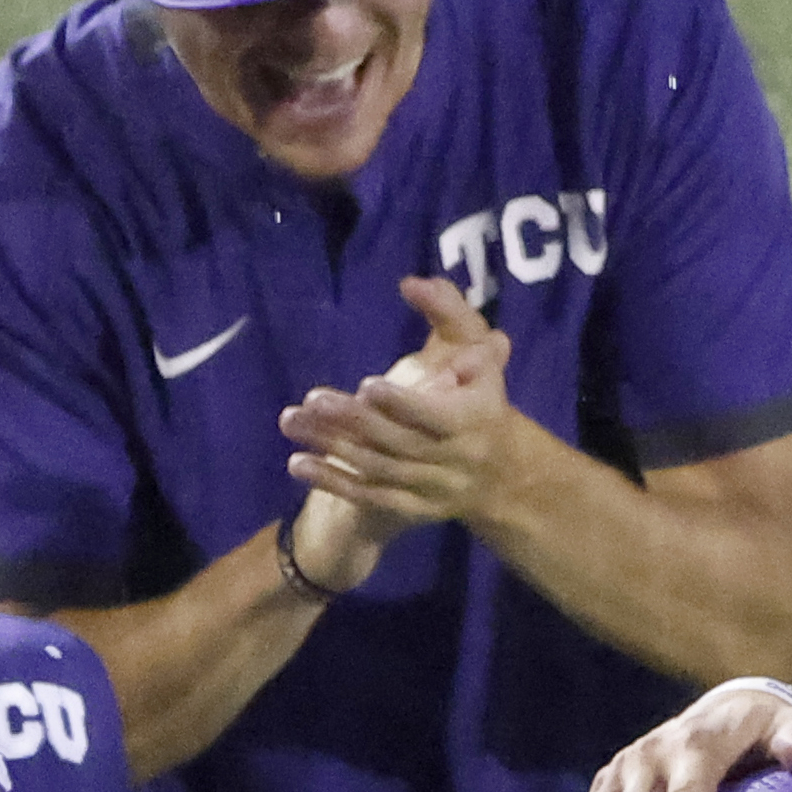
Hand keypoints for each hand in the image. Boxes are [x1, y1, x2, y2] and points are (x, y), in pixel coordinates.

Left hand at [283, 276, 521, 539]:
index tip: (367, 385)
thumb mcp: (477, 349)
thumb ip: (450, 313)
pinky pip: (369, 497)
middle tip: (314, 399)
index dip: (403, 404)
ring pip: (378, 470)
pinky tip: (297, 463)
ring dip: (332, 448)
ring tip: (291, 422)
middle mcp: (457, 459)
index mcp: (477, 419)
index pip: (439, 416)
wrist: (500, 473)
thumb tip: (412, 283)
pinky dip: (333, 482)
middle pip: (400, 443)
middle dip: (356, 422)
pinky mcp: (412, 508)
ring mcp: (433, 488)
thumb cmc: (481, 394)